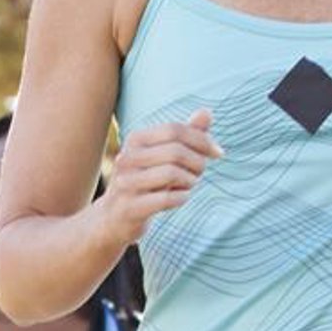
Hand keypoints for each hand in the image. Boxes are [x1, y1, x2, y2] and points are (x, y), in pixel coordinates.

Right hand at [103, 110, 220, 239]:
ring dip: (190, 181)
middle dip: (197, 162)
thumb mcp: (164, 156)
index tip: (218, 153)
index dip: (202, 140)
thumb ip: (186, 135)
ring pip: (172, 173)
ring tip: (188, 186)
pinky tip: (180, 198)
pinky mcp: (130, 207)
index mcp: (136, 139)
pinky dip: (182, 197)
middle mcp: (127, 158)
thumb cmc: (146, 182)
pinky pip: (166, 199)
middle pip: (175, 151)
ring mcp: (126, 183)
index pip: (175, 129)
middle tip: (200, 173)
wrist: (113, 218)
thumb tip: (206, 112)